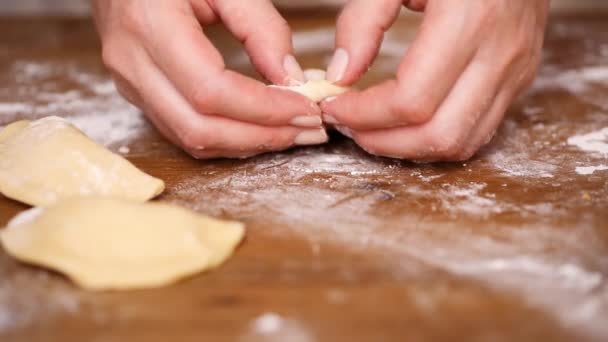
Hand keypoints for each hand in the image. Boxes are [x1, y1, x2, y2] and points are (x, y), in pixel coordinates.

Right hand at [92, 0, 326, 158]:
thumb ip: (260, 25)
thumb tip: (293, 79)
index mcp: (150, 24)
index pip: (211, 90)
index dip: (264, 109)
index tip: (307, 108)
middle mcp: (132, 63)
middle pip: (200, 128)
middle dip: (262, 137)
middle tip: (310, 129)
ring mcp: (130, 84)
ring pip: (192, 139)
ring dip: (248, 144)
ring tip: (294, 133)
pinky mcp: (138, 95)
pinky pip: (184, 133)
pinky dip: (228, 139)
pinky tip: (261, 130)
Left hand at [322, 0, 549, 160]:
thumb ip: (364, 20)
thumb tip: (340, 75)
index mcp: (470, 19)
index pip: (411, 100)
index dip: (364, 115)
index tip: (333, 106)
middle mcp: (501, 53)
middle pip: (438, 134)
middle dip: (384, 142)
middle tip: (348, 126)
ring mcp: (517, 69)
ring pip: (462, 143)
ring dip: (410, 147)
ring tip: (373, 129)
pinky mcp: (521, 77)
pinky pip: (479, 129)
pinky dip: (437, 136)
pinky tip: (407, 122)